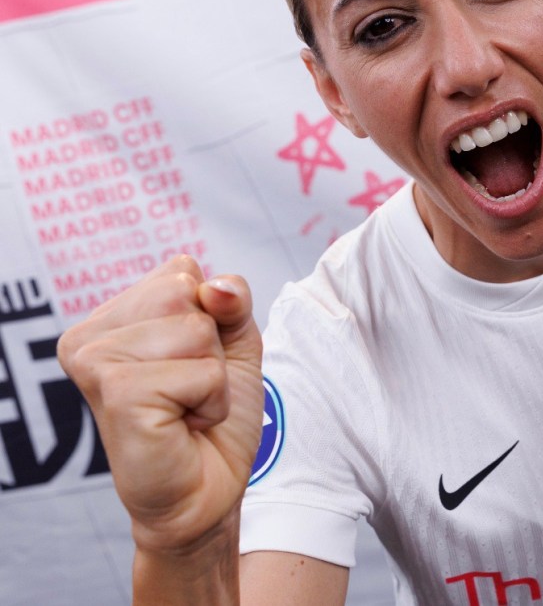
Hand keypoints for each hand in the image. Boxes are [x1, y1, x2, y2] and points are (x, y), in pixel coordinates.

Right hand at [57, 256, 263, 553]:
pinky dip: (211, 400)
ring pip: (198, 328)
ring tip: (184, 407)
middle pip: (187, 292)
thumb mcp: (234, 342)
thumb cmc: (212, 416)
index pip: (182, 270)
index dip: (213, 317)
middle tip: (188, 389)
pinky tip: (183, 425)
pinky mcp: (117, 391)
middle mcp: (90, 334)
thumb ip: (231, 299)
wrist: (206, 489)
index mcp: (112, 314)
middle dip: (212, 344)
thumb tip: (214, 286)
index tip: (190, 362)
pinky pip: (203, 371)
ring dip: (212, 375)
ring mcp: (96, 362)